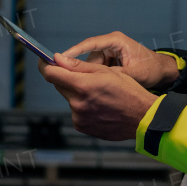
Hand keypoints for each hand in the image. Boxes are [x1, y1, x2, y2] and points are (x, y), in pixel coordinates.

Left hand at [38, 53, 158, 140]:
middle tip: (84, 77)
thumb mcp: (105, 72)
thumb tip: (57, 59)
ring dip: (77, 94)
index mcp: (82, 86)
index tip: (44, 60)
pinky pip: (75, 111)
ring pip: (69, 98)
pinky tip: (99, 106)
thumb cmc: (128, 91)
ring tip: (98, 95)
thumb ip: (78, 66)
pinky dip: (82, 106)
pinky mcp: (81, 126)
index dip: (45, 65)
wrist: (142, 118)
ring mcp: (78, 117)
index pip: (51, 74)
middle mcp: (77, 103)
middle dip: (66, 78)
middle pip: (59, 85)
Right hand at [60, 31, 178, 90]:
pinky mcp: (109, 61)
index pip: (90, 44)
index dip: (75, 51)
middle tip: (92, 86)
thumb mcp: (134, 73)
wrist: (162, 71)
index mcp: (116, 41)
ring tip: (108, 88)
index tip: (61, 59)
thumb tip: (94, 78)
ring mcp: (109, 52)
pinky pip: (98, 70)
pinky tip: (107, 88)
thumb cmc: (151, 69)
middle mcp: (110, 44)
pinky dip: (101, 79)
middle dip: (90, 72)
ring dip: (97, 77)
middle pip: (90, 58)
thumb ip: (113, 74)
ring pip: (92, 66)